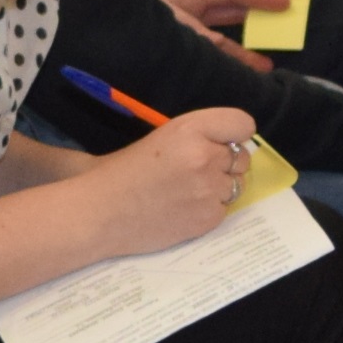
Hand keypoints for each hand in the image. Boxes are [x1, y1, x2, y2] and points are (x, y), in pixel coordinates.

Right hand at [80, 106, 257, 257]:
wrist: (99, 213)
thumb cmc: (121, 173)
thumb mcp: (160, 137)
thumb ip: (197, 135)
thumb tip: (230, 142)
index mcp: (190, 128)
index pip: (242, 124)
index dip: (234, 135)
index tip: (222, 142)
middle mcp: (205, 156)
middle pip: (242, 157)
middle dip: (225, 164)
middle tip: (196, 172)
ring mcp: (209, 189)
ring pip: (236, 185)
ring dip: (219, 188)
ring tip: (188, 193)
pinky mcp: (208, 218)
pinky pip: (225, 210)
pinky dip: (208, 211)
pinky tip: (183, 210)